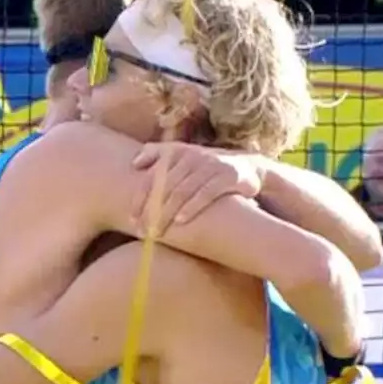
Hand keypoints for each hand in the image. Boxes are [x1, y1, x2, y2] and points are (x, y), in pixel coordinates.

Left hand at [131, 143, 264, 232]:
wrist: (250, 167)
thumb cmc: (208, 168)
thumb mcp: (186, 157)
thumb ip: (159, 155)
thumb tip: (134, 163)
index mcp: (179, 151)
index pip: (152, 175)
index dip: (140, 197)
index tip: (132, 219)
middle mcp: (193, 156)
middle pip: (164, 185)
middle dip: (151, 211)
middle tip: (143, 231)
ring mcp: (211, 165)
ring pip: (182, 190)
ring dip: (167, 213)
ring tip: (157, 231)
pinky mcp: (229, 176)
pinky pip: (206, 193)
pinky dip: (192, 207)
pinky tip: (181, 221)